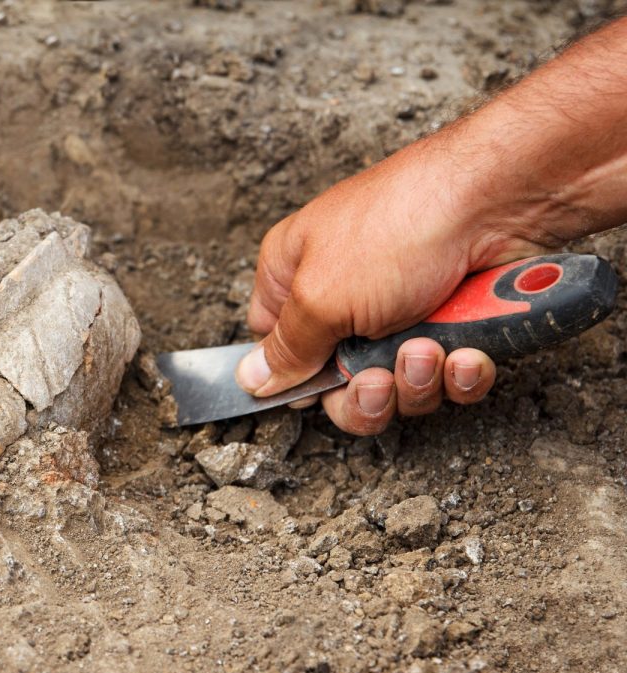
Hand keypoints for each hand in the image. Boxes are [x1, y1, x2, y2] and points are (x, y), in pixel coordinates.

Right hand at [236, 18, 626, 435]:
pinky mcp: (453, 324)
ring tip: (430, 348)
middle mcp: (342, 297)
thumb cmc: (399, 225)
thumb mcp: (321, 296)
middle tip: (380, 380)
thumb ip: (286, 348)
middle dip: (365, 395)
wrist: (498, 201)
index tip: (317, 389)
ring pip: (397, 388)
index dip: (294, 379)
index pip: (274, 348)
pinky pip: (447, 378)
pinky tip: (466, 351)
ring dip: (416, 381)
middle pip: (337, 384)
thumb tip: (252, 379)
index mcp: (293, 277)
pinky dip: (459, 373)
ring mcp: (400, 312)